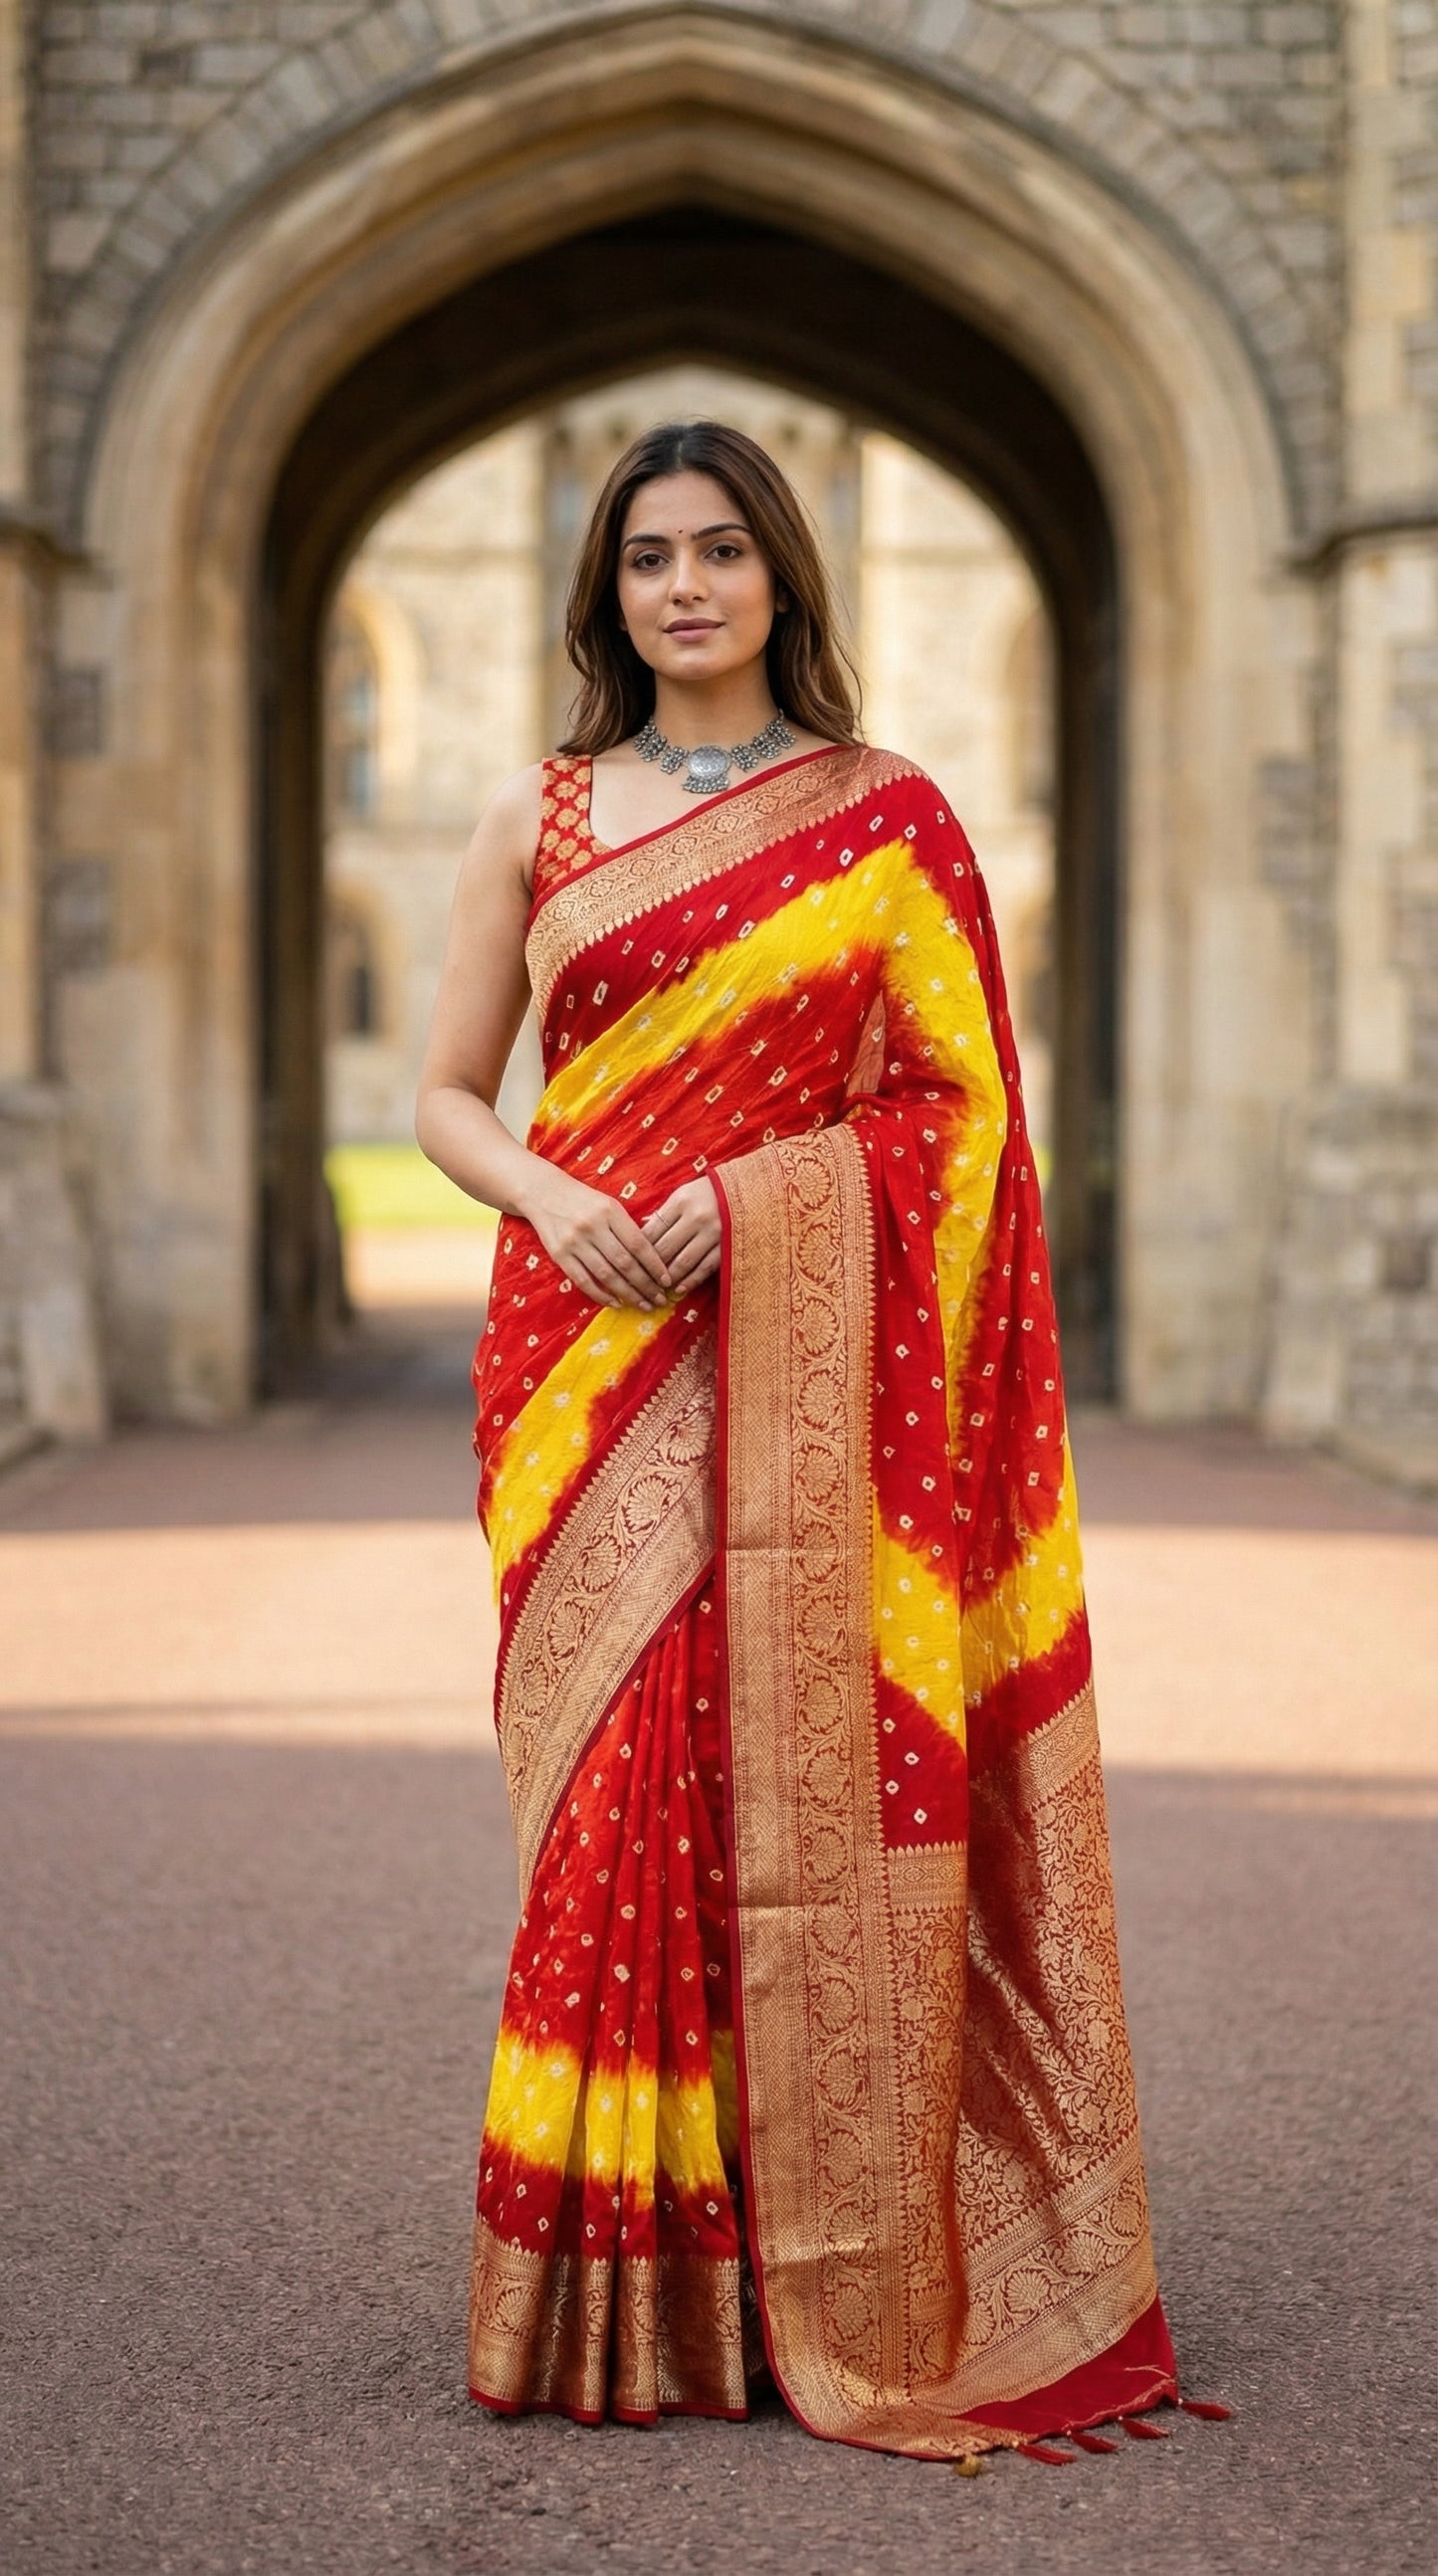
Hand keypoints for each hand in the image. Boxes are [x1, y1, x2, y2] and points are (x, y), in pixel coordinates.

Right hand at [524, 1168, 672, 1310]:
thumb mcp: (609, 1204)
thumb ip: (627, 1228)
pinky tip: (616, 1303)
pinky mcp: (559, 1255)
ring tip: (644, 1304)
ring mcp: (574, 1242)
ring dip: (628, 1294)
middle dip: (646, 1285)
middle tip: (660, 1299)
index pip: (638, 1244)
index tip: (667, 1280)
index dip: (655, 1265)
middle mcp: (593, 1227)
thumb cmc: (584, 1200)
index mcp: (610, 1211)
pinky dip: (601, 1295)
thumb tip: (653, 1258)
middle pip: (625, 1263)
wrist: (543, 1193)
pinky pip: (583, 1281)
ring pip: (606, 1275)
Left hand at [642, 1177, 721, 1292]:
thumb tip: (642, 1233)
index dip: (639, 1249)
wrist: (747, 1190)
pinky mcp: (726, 1247)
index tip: (632, 1262)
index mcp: (681, 1202)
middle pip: (665, 1248)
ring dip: (668, 1277)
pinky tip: (679, 1289)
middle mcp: (696, 1218)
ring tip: (658, 1287)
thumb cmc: (709, 1193)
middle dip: (650, 1267)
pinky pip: (704, 1268)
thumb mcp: (684, 1194)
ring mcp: (713, 1234)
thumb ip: (665, 1214)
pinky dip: (690, 1281)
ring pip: (683, 1262)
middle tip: (641, 1280)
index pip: (653, 1230)